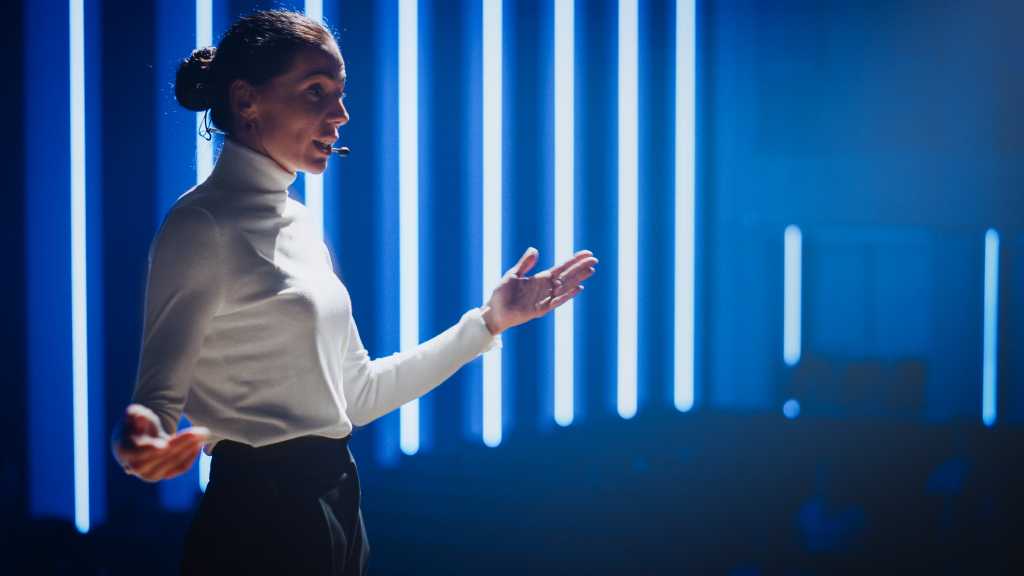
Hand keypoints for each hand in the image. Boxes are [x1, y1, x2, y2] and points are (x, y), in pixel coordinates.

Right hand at [112, 404, 208, 482]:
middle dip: (181, 442)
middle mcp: (136, 467)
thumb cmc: (136, 424)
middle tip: (199, 431)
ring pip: (173, 463)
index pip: (138, 453)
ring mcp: (151, 474)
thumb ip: (135, 414)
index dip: (151, 449)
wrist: (138, 439)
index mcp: (125, 451)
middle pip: (161, 456)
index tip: (164, 444)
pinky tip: (199, 444)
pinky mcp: (165, 474)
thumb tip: (139, 416)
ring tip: (203, 433)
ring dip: (190, 448)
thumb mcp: (134, 414)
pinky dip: (191, 457)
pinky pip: (180, 468)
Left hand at [482, 247, 597, 334]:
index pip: (561, 267)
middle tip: (595, 260)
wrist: (493, 311)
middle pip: (567, 276)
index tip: (587, 253)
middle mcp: (545, 288)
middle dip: (580, 267)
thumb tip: (535, 249)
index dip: (574, 260)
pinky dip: (567, 295)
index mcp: (540, 279)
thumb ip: (525, 264)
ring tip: (591, 271)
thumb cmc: (502, 294)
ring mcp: (544, 298)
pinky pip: (556, 301)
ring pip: (565, 287)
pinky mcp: (540, 309)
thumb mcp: (513, 274)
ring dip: (578, 279)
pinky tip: (578, 288)